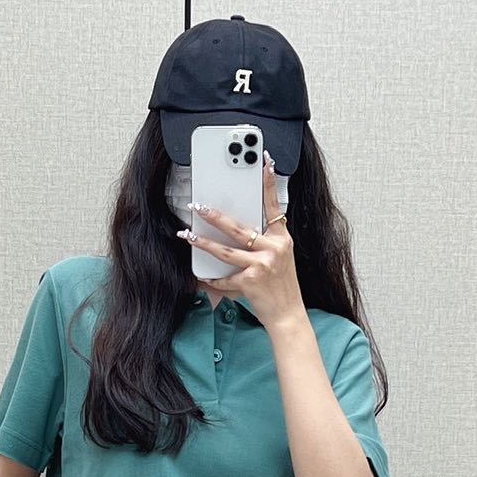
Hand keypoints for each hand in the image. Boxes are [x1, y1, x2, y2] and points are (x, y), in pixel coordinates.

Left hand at [180, 151, 304, 330]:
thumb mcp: (281, 258)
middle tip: (199, 206)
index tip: (265, 162)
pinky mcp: (251, 282)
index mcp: (281, 239)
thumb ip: (266, 242)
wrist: (289, 314)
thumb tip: (242, 230)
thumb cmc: (283, 286)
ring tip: (187, 234)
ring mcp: (262, 266)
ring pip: (226, 251)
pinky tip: (203, 276)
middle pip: (239, 228)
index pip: (274, 206)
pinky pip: (225, 278)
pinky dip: (213, 279)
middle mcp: (273, 249)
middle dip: (216, 216)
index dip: (269, 183)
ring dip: (203, 242)